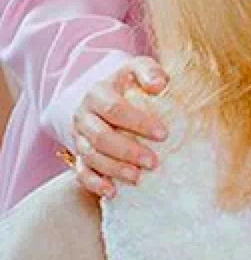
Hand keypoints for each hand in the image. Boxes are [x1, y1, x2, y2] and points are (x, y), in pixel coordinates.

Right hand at [71, 57, 168, 197]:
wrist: (107, 93)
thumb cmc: (129, 82)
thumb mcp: (139, 68)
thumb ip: (149, 72)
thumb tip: (160, 85)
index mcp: (97, 93)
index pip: (115, 109)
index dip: (139, 123)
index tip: (164, 134)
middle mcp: (83, 116)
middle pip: (101, 137)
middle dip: (128, 151)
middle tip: (154, 162)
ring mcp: (78, 137)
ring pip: (91, 157)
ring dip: (114, 169)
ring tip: (138, 177)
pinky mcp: (77, 154)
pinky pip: (81, 172)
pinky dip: (94, 184)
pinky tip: (112, 192)